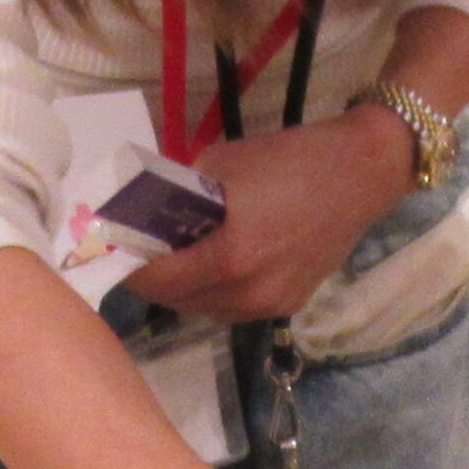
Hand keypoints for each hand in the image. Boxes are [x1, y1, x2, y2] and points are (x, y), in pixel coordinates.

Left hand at [133, 112, 411, 324]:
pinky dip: (210, 292)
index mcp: (229, 256)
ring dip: (179, 290)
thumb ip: (181, 192)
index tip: (107, 249)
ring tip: (169, 259)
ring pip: (202, 310)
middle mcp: (248, 292)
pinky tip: (208, 266)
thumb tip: (145, 207)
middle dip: (149, 280)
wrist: (362, 172)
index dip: (127, 265)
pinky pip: (231, 308)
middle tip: (134, 252)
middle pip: (175, 301)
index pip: (156, 278)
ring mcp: (270, 304)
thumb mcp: (222, 162)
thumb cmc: (291, 158)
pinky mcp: (287, 304)